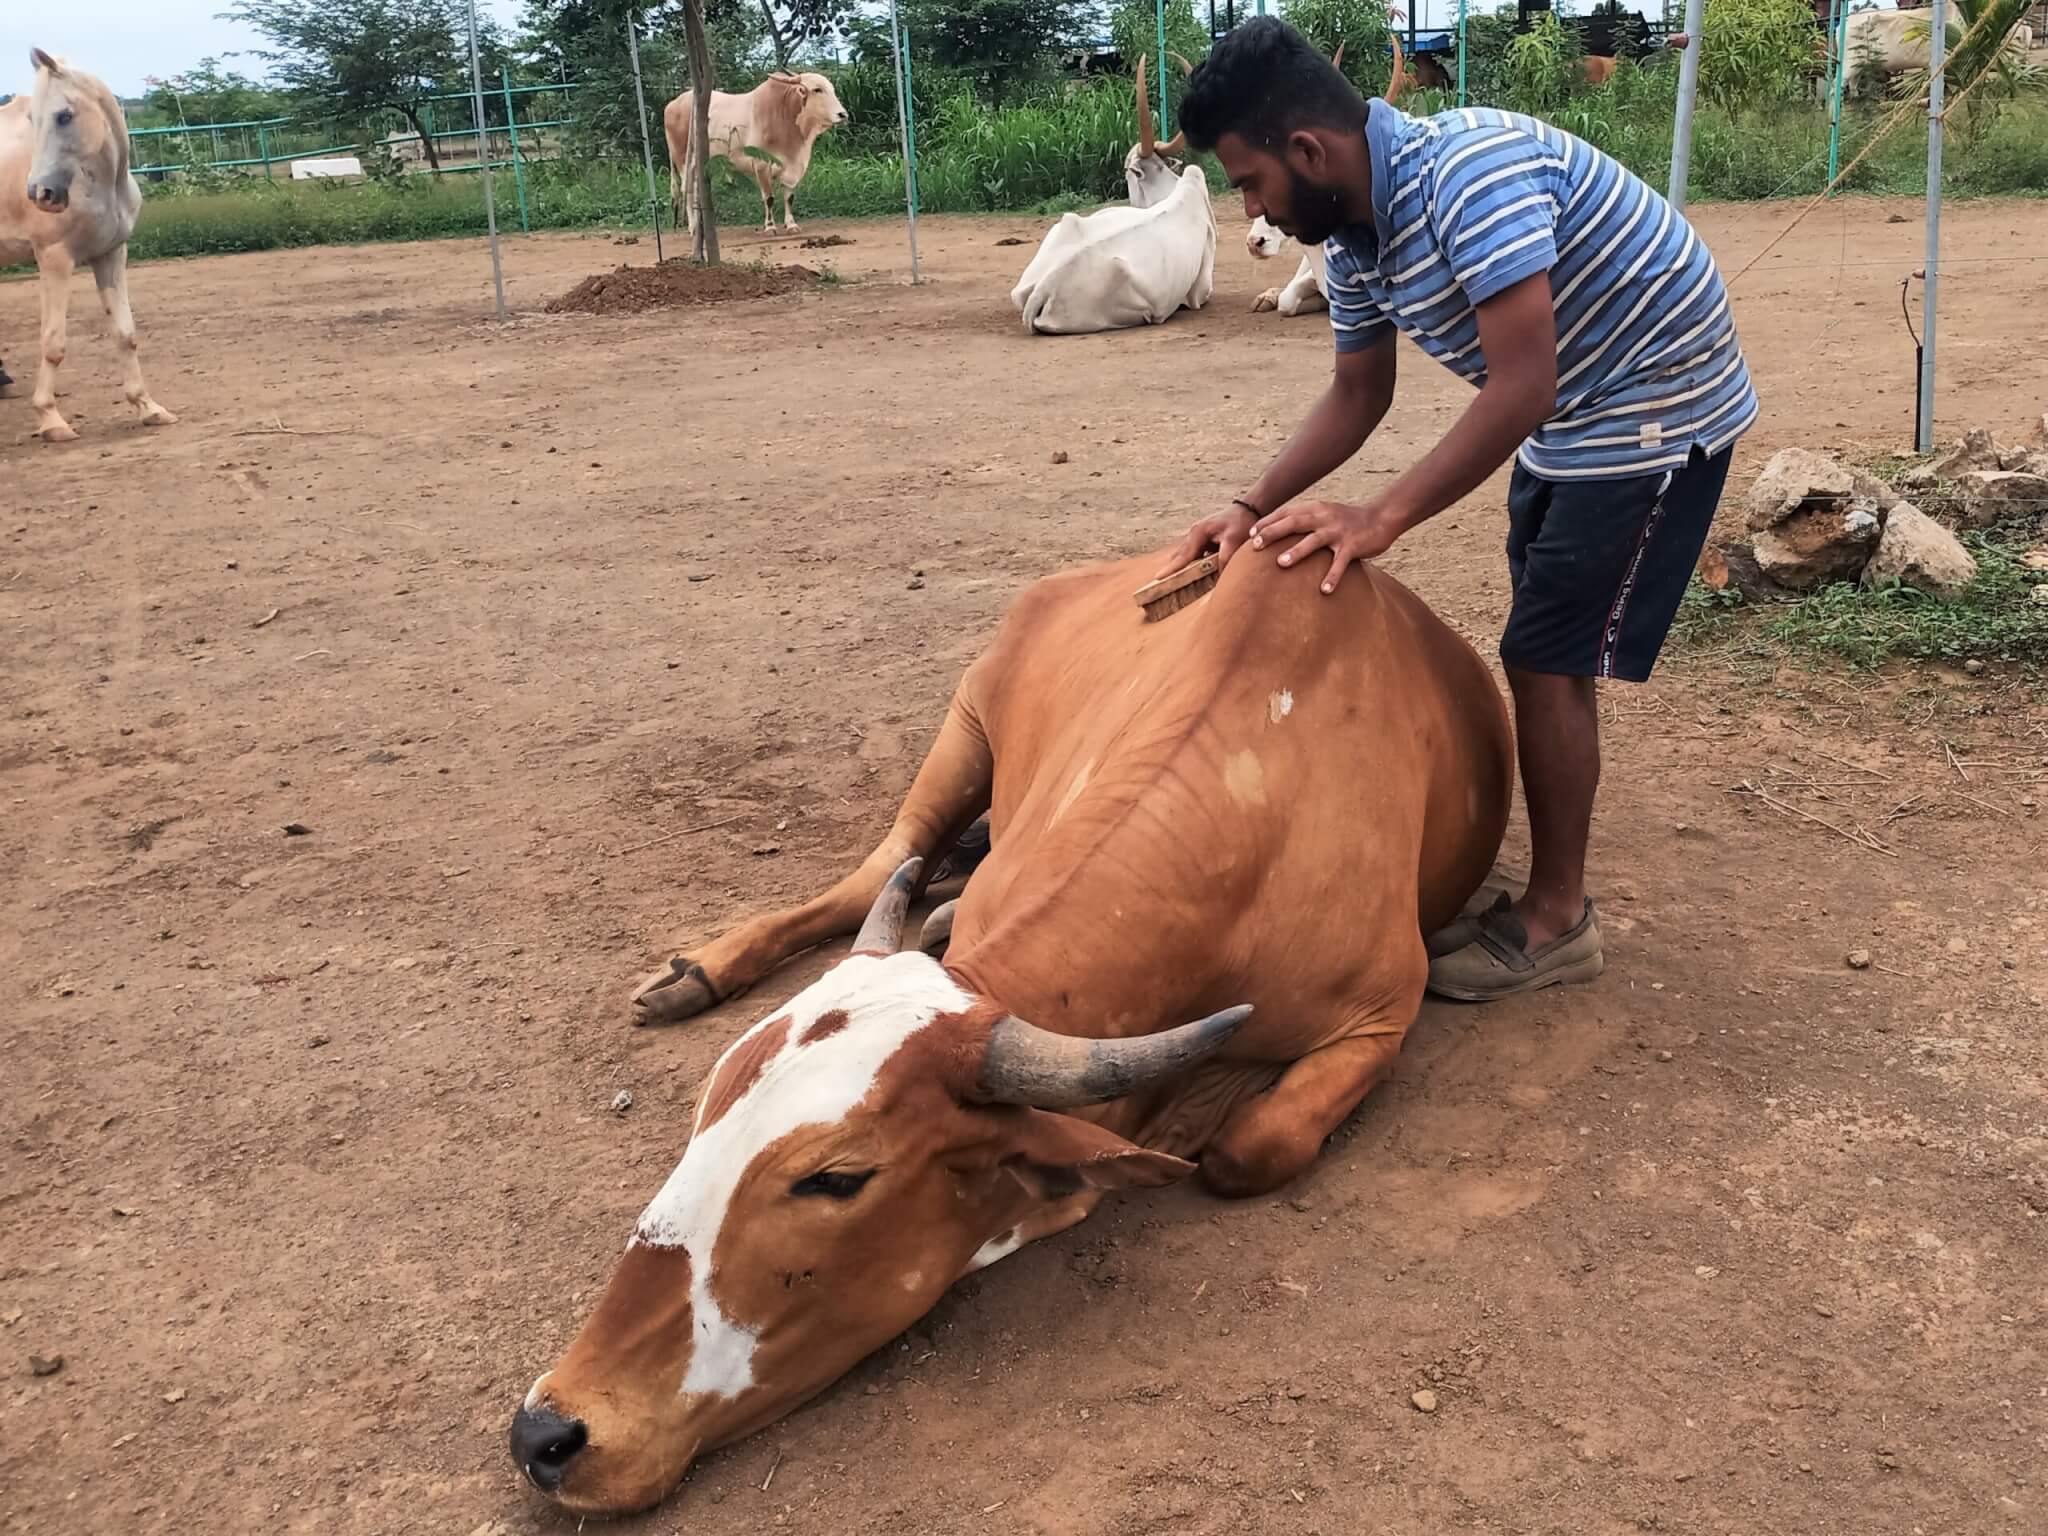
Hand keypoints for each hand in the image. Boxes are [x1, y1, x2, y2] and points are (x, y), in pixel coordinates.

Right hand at [1155, 501, 1256, 578]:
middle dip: (1170, 569)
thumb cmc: (1240, 522)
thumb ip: (1225, 557)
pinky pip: (1193, 556)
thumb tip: (1218, 575)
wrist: (1248, 510)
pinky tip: (1188, 575)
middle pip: (1179, 556)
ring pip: (1184, 556)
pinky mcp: (1203, 542)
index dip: (1172, 568)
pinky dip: (1189, 565)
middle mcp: (1194, 534)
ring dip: (1178, 568)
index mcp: (1198, 533)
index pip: (1183, 555)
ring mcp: (1198, 537)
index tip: (1158, 578)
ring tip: (1168, 582)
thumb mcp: (1234, 539)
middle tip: (1157, 584)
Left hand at [1250, 497, 1408, 593]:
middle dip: (1274, 533)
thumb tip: (1277, 532)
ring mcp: (1338, 531)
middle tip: (1256, 545)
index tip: (1251, 534)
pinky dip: (1333, 576)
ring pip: (1314, 541)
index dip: (1268, 522)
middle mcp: (1324, 518)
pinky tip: (1325, 590)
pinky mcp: (1353, 545)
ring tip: (1281, 563)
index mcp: (1315, 509)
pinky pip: (1341, 562)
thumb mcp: (1324, 514)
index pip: (1287, 513)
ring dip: (1297, 551)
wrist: (1381, 518)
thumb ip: (1304, 520)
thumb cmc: (1346, 521)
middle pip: (1295, 523)